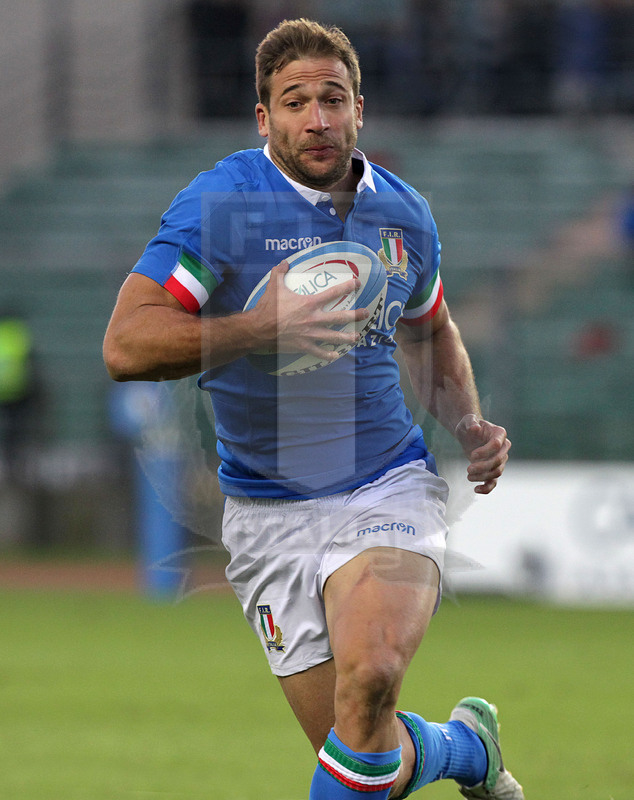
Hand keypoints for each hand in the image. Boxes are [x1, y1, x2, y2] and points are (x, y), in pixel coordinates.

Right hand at [251, 261, 369, 360]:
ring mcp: (310, 334)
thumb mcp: (274, 286)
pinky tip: (335, 355)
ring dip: (347, 337)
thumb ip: (280, 273)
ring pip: (334, 337)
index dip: (347, 287)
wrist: (258, 329)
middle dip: (355, 315)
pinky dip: (328, 355)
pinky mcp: (303, 346)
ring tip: (357, 337)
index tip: (357, 283)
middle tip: (366, 314)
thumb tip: (285, 262)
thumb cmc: (267, 307)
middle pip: (340, 317)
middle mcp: (314, 319)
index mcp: (309, 303)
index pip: (333, 293)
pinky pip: (319, 352)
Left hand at [454, 414, 510, 494]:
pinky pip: (494, 481)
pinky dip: (487, 488)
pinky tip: (476, 489)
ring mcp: (500, 459)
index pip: (496, 445)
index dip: (485, 452)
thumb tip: (475, 428)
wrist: (469, 434)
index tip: (472, 455)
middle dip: (483, 467)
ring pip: (497, 472)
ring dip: (482, 476)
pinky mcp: (493, 469)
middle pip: (498, 460)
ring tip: (468, 476)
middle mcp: (503, 447)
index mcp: (499, 433)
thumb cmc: (469, 425)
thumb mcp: (467, 420)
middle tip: (468, 469)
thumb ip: (470, 422)